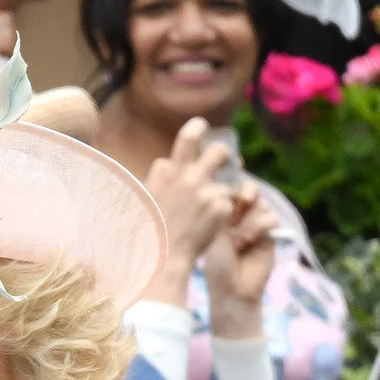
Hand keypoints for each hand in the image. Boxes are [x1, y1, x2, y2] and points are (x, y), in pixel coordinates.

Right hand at [142, 117, 236, 298]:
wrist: (163, 255)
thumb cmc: (151, 229)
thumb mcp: (148, 197)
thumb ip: (160, 178)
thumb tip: (167, 163)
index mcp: (166, 171)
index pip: (186, 139)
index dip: (195, 131)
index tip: (202, 125)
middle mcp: (187, 175)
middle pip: (218, 150)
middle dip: (224, 152)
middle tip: (225, 158)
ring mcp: (206, 190)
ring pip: (231, 176)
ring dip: (229, 184)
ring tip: (222, 195)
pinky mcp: (221, 206)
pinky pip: (230, 201)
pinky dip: (225, 211)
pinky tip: (214, 222)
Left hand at [203, 186, 276, 337]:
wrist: (232, 287)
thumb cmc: (216, 263)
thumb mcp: (214, 234)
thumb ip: (223, 211)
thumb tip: (228, 188)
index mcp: (221, 214)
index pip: (229, 189)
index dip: (230, 185)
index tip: (225, 189)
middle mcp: (240, 217)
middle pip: (249, 190)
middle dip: (246, 191)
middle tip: (243, 199)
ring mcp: (256, 224)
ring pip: (261, 204)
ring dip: (251, 219)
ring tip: (239, 239)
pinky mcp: (271, 234)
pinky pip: (271, 218)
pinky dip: (260, 226)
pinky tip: (248, 241)